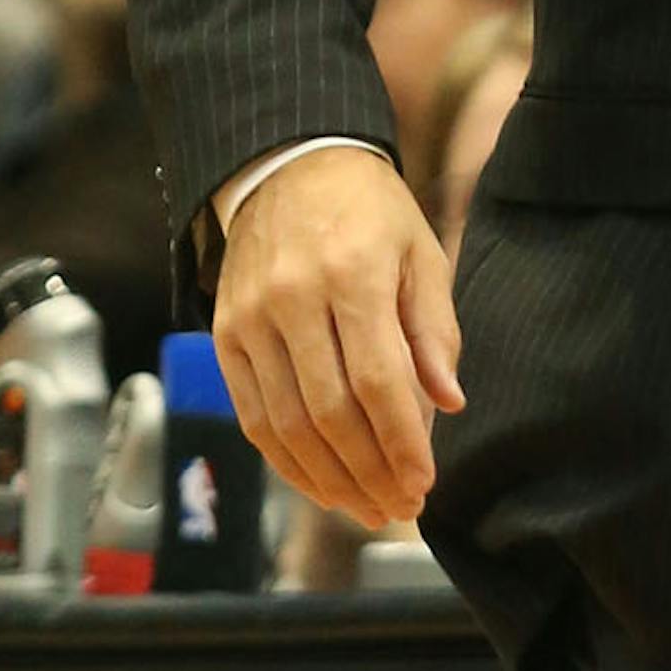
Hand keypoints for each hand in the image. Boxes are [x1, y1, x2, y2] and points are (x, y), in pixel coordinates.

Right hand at [213, 144, 464, 530]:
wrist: (290, 162)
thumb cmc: (370, 211)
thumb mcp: (419, 251)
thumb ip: (433, 329)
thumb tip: (447, 403)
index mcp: (352, 272)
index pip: (377, 380)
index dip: (400, 443)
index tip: (424, 483)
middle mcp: (294, 298)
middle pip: (329, 412)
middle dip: (368, 473)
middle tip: (401, 508)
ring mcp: (251, 318)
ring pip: (286, 424)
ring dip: (328, 480)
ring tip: (367, 508)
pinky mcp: (224, 333)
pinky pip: (252, 415)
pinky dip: (286, 459)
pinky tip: (320, 483)